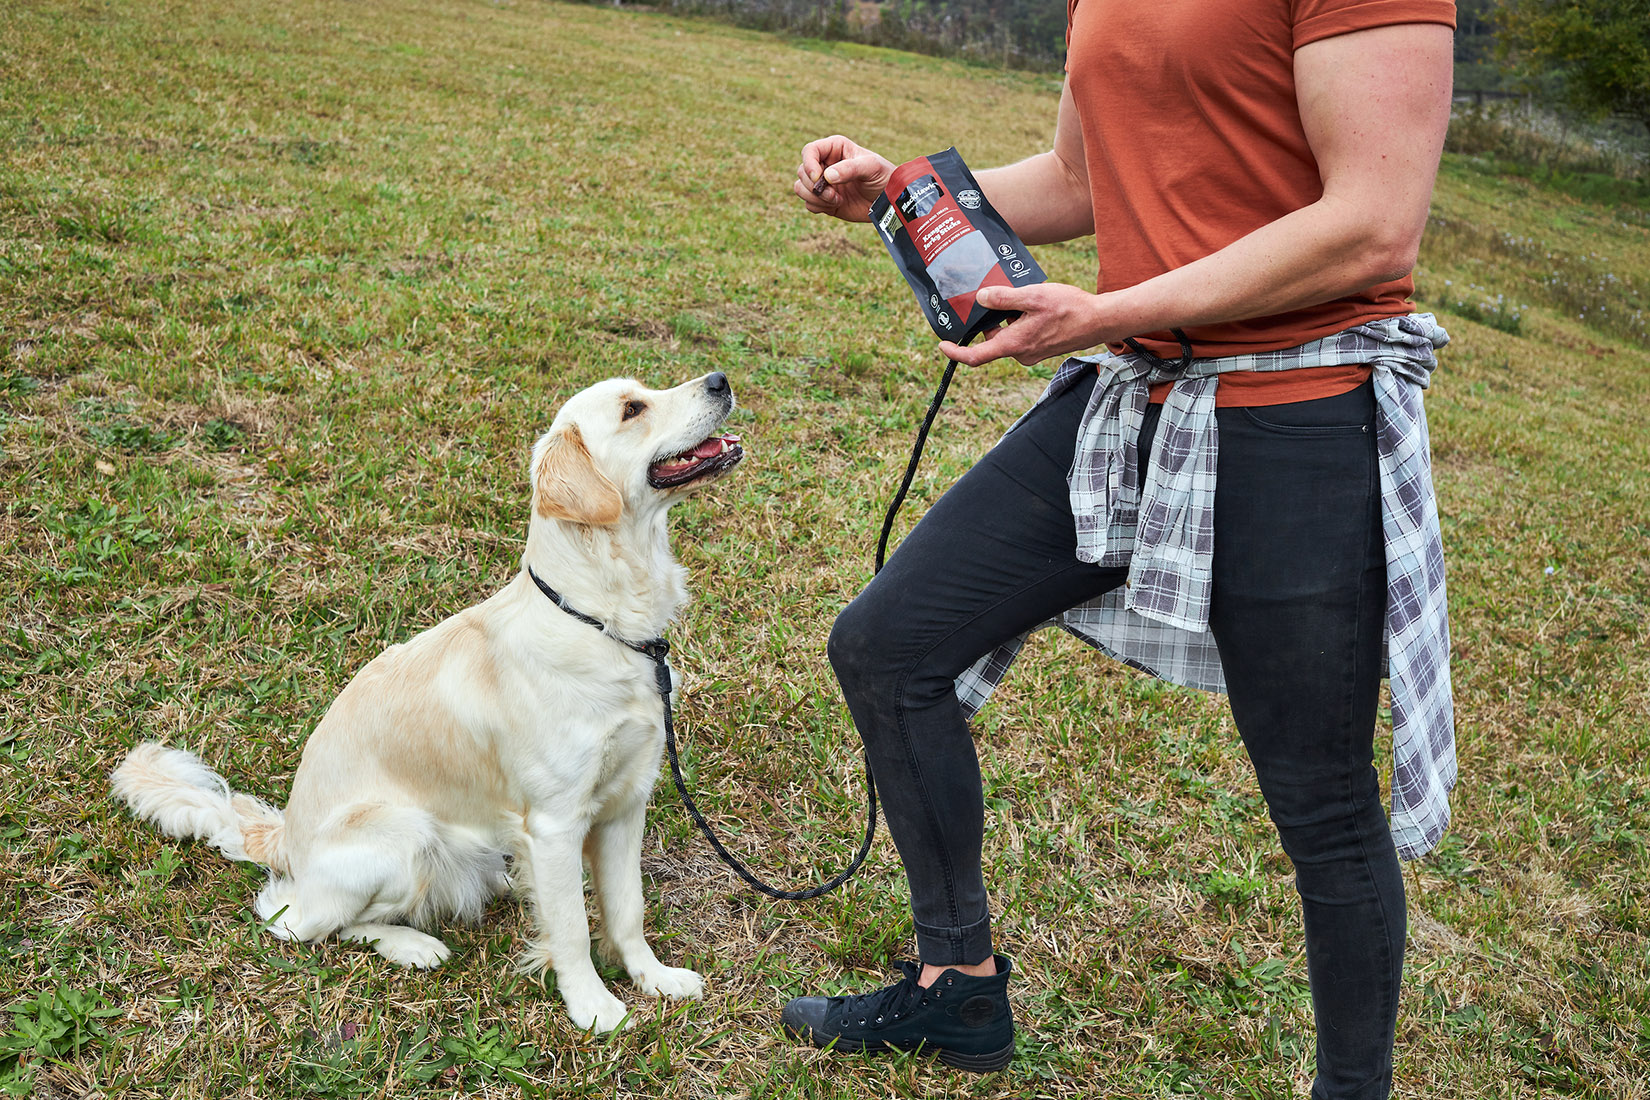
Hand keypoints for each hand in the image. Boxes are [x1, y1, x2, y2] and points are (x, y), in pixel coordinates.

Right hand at [793, 135, 895, 223]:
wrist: (888, 201)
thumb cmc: (883, 177)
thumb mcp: (871, 167)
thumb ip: (850, 169)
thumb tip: (827, 176)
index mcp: (834, 148)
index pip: (809, 151)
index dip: (809, 164)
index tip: (819, 178)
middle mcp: (825, 164)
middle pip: (802, 172)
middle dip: (814, 186)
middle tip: (834, 194)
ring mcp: (823, 183)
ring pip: (800, 188)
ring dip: (815, 197)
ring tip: (836, 200)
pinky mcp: (823, 200)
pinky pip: (808, 204)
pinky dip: (818, 207)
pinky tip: (837, 205)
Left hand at [939, 283, 1112, 366]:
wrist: (1100, 320)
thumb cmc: (1070, 309)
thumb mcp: (1033, 296)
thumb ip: (1004, 298)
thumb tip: (981, 298)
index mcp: (1014, 345)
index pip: (976, 356)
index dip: (956, 352)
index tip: (943, 344)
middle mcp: (1020, 354)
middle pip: (993, 338)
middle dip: (992, 318)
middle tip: (1000, 295)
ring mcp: (1031, 353)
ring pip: (1008, 334)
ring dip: (1010, 316)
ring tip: (1026, 297)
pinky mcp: (1040, 348)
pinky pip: (1021, 334)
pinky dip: (1022, 319)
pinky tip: (1037, 305)